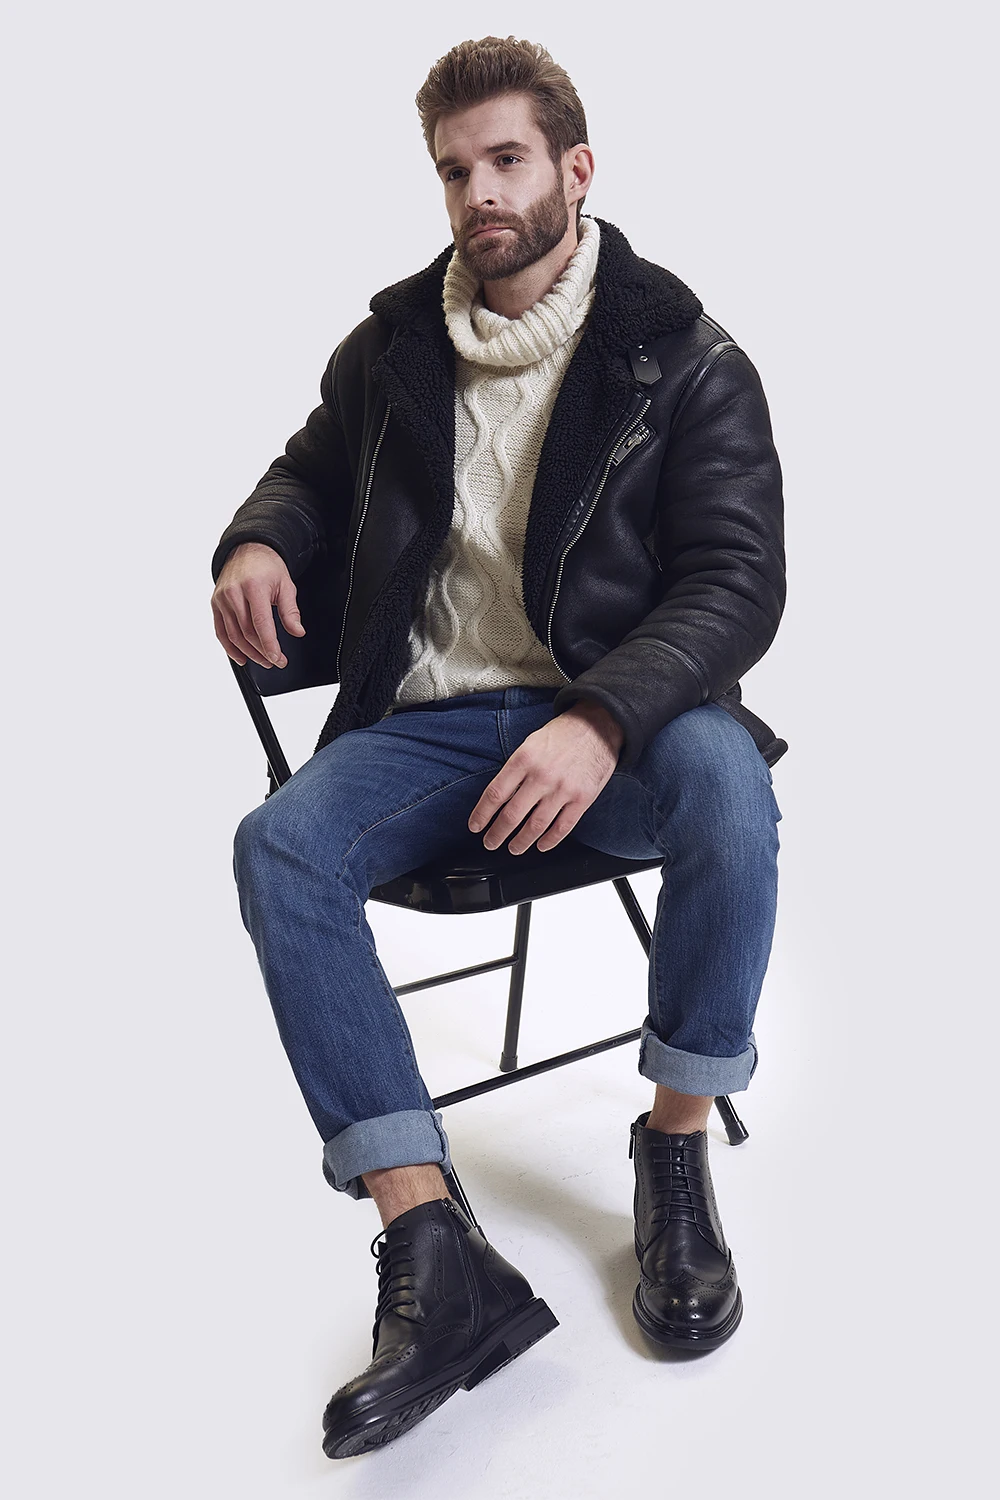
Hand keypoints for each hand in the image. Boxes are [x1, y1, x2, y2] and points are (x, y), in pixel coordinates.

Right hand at [211, 542, 305, 667]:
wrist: (247, 549)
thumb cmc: (267, 566)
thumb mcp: (286, 585)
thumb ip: (290, 611)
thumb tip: (298, 631)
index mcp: (253, 587)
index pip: (261, 623)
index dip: (269, 644)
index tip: (277, 658)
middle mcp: (234, 593)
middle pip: (246, 632)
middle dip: (262, 651)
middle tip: (275, 661)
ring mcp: (222, 599)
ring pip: (233, 635)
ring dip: (248, 653)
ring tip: (263, 661)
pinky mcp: (215, 603)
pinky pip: (220, 631)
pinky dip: (230, 648)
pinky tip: (241, 657)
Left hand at [468, 702, 623, 854]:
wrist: (598, 725)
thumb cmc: (562, 734)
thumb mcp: (530, 743)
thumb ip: (516, 770)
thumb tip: (500, 798)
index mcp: (524, 759)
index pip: (495, 794)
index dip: (482, 814)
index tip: (475, 826)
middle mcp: (542, 776)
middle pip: (512, 815)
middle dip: (497, 834)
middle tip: (490, 842)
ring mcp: (563, 789)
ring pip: (536, 826)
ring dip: (521, 842)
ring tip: (513, 848)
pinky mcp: (582, 799)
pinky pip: (562, 827)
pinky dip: (550, 841)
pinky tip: (541, 845)